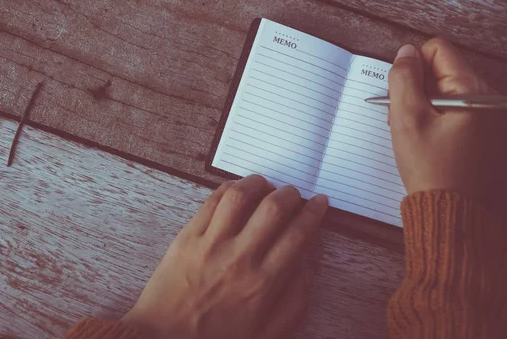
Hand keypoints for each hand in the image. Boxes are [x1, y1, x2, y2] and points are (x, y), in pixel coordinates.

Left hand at [122, 175, 327, 338]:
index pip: (298, 235)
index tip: (319, 203)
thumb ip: (296, 298)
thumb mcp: (268, 332)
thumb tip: (310, 261)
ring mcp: (211, 244)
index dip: (313, 213)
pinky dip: (229, 188)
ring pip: (241, 196)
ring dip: (259, 183)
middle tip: (294, 194)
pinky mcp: (187, 237)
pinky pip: (211, 202)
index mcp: (264, 284)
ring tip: (266, 185)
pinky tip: (237, 190)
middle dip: (291, 194)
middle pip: (274, 209)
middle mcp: (240, 258)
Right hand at [388, 38, 493, 194]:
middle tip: (401, 116)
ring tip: (410, 129)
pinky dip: (430, 116)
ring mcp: (482, 111)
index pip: (437, 50)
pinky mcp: (477, 126)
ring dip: (419, 103)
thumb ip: (403, 78)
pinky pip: (448, 106)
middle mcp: (484, 95)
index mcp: (472, 88)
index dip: (412, 66)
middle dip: (414, 87)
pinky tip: (420, 136)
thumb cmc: (429, 166)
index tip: (402, 93)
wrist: (448, 208)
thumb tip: (406, 53)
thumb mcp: (407, 118)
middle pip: (439, 68)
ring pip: (441, 88)